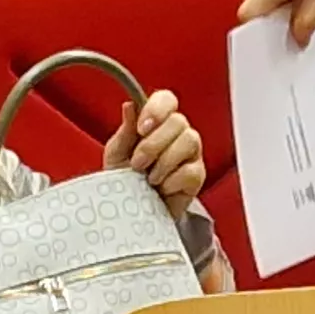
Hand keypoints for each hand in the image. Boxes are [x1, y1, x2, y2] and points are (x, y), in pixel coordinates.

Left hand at [101, 90, 208, 217]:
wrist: (133, 213)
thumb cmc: (125, 180)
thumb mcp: (117, 154)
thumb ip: (126, 131)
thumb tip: (130, 106)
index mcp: (157, 123)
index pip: (166, 100)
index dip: (157, 109)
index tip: (142, 127)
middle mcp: (177, 134)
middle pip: (178, 121)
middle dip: (153, 144)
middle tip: (138, 163)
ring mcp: (190, 154)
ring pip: (189, 141)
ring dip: (163, 162)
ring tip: (149, 178)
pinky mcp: (197, 175)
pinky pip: (191, 170)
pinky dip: (171, 181)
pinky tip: (162, 188)